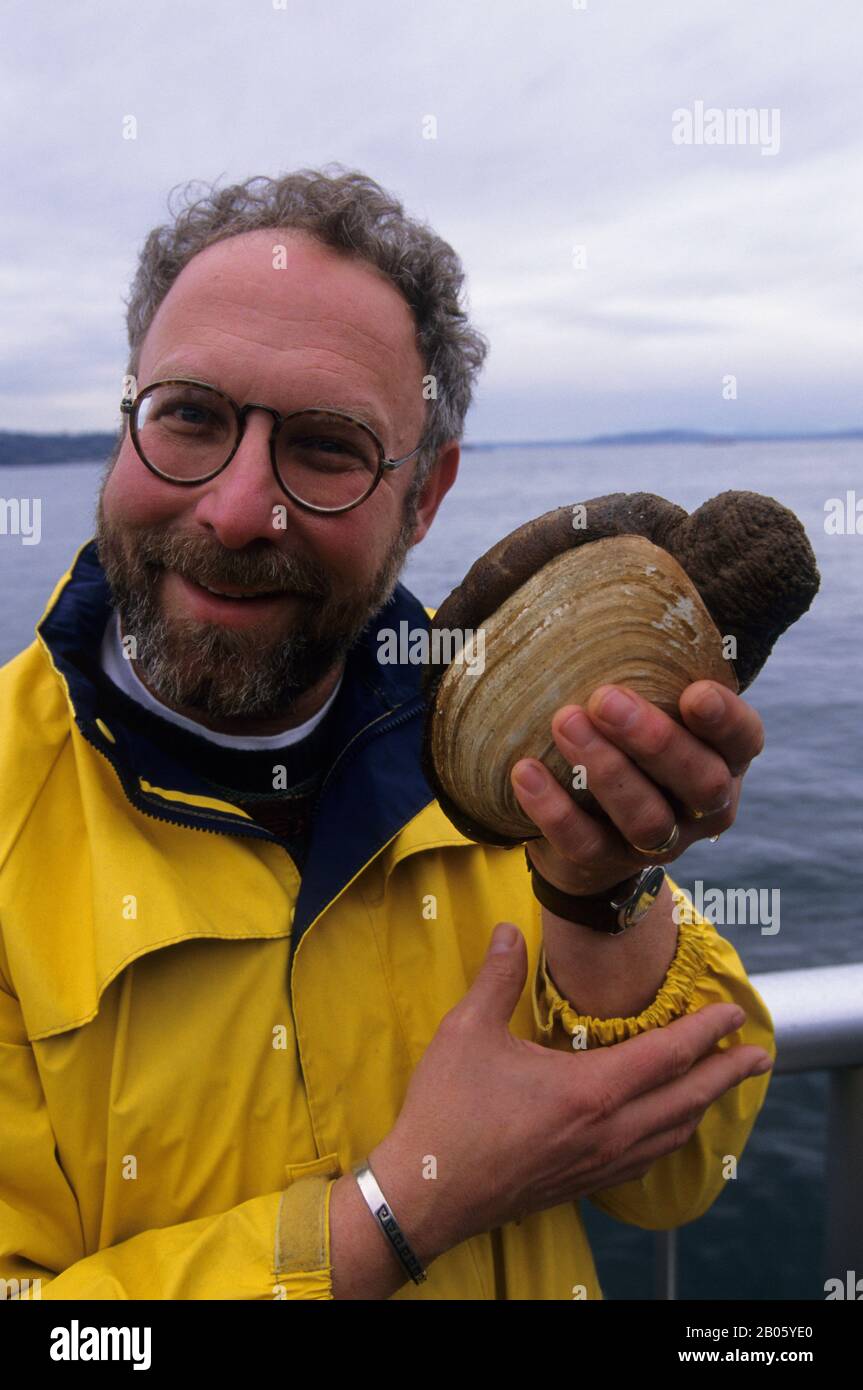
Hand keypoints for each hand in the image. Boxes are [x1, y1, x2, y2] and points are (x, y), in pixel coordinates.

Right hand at [368, 924, 771, 1258]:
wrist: (425, 1193)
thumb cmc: (447, 1111)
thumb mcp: (468, 1032)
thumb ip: (497, 977)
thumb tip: (510, 929)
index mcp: (589, 1090)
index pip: (668, 1055)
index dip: (707, 1032)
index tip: (734, 1013)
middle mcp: (607, 1130)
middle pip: (687, 1099)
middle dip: (727, 1075)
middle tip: (759, 1056)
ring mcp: (599, 1163)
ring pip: (672, 1135)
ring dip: (703, 1107)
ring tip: (718, 1087)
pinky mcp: (584, 1184)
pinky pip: (647, 1159)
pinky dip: (672, 1138)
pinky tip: (667, 1130)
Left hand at [510, 679, 764, 896]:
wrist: (588, 837)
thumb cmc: (623, 744)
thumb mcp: (647, 705)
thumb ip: (644, 664)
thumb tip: (595, 573)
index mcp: (723, 758)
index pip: (744, 740)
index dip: (725, 720)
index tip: (692, 693)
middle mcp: (702, 805)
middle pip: (700, 781)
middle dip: (654, 740)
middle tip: (605, 698)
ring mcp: (660, 843)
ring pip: (646, 818)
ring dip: (604, 770)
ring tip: (565, 722)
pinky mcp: (607, 863)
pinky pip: (584, 844)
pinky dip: (553, 809)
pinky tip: (524, 772)